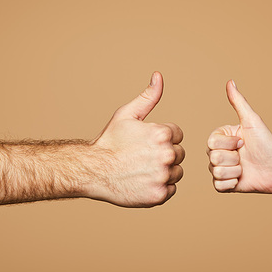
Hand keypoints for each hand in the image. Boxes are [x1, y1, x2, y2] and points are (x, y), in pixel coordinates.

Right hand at [85, 72, 184, 206]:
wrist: (92, 171)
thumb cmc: (109, 142)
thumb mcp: (127, 115)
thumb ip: (148, 97)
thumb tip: (159, 76)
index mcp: (162, 133)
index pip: (177, 135)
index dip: (160, 138)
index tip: (144, 143)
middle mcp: (167, 155)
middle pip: (179, 154)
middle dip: (164, 155)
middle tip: (141, 158)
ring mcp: (163, 176)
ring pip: (177, 172)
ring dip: (164, 172)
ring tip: (142, 170)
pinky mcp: (159, 195)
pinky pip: (171, 189)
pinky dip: (160, 188)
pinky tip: (143, 182)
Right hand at [207, 80, 271, 192]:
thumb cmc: (267, 144)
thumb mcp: (252, 121)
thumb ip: (238, 102)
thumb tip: (230, 82)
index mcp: (220, 138)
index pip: (212, 142)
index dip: (229, 143)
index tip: (243, 142)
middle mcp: (217, 153)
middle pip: (213, 157)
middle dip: (233, 158)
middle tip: (245, 156)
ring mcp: (220, 170)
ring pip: (216, 171)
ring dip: (235, 171)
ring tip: (245, 167)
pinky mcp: (223, 186)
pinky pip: (218, 186)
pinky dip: (232, 183)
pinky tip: (242, 178)